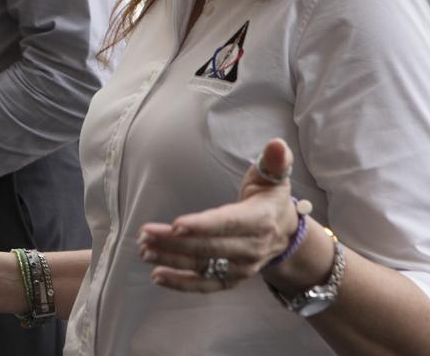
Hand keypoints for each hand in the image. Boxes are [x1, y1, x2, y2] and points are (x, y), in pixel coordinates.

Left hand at [137, 138, 297, 292]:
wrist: (285, 234)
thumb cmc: (271, 198)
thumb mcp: (274, 177)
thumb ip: (273, 161)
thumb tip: (276, 144)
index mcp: (261, 219)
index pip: (228, 223)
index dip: (203, 225)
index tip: (176, 225)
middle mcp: (252, 247)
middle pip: (209, 247)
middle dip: (174, 242)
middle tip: (145, 234)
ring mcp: (242, 267)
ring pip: (203, 266)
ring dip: (171, 260)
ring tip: (144, 250)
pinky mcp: (232, 278)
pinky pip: (206, 285)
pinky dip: (181, 283)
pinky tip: (158, 276)